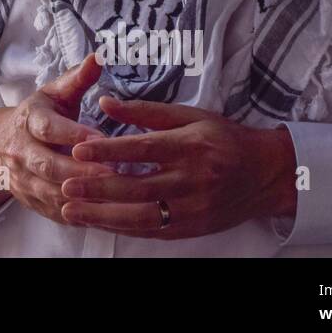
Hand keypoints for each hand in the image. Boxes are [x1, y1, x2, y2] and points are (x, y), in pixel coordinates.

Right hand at [0, 54, 114, 222]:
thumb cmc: (40, 115)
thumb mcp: (55, 94)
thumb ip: (78, 79)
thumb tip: (99, 57)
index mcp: (29, 120)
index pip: (48, 128)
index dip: (72, 134)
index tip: (100, 138)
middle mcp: (21, 151)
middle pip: (48, 165)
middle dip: (80, 171)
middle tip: (114, 173)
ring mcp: (23, 179)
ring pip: (50, 192)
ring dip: (81, 196)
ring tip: (114, 197)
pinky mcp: (30, 200)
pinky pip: (54, 212)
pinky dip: (77, 215)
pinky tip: (103, 214)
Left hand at [59, 97, 297, 239]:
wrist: (267, 174)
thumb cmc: (224, 138)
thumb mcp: (189, 115)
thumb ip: (145, 110)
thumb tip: (104, 102)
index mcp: (190, 146)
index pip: (143, 149)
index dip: (109, 150)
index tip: (78, 148)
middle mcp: (192, 180)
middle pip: (137, 187)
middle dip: (97, 189)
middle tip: (65, 185)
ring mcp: (193, 208)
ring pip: (141, 215)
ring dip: (102, 215)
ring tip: (70, 210)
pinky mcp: (192, 228)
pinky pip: (152, 230)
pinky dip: (123, 228)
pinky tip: (99, 223)